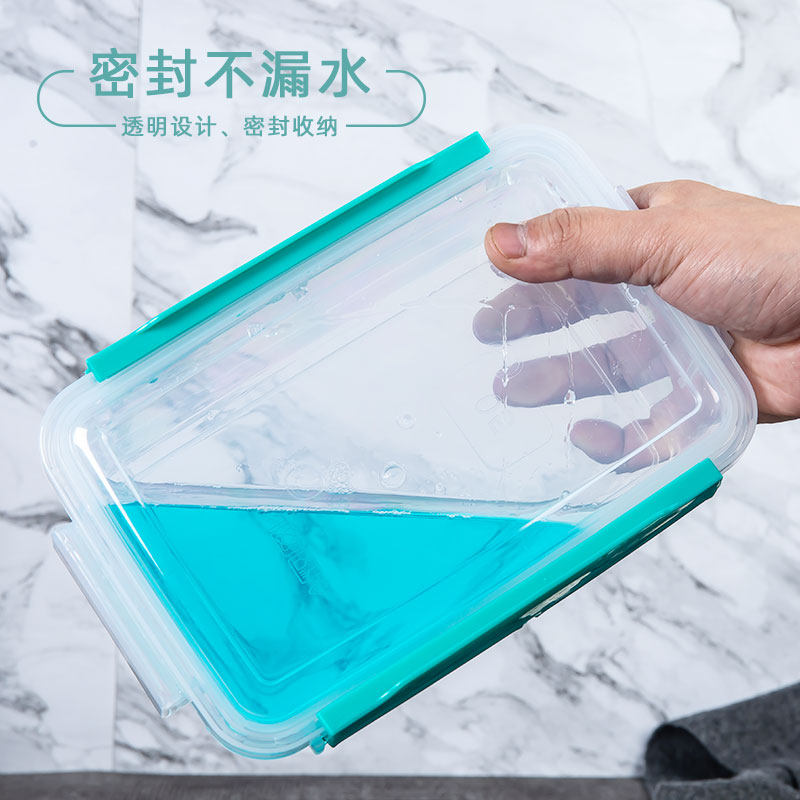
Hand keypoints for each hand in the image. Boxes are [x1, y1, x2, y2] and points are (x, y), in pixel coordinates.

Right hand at [482, 180, 799, 424]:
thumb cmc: (773, 260)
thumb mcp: (664, 237)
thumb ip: (581, 242)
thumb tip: (500, 241)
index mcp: (651, 235)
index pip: (575, 248)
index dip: (530, 267)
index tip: (487, 285)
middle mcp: (661, 286)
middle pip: (583, 312)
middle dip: (536, 329)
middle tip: (489, 343)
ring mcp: (680, 340)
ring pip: (607, 366)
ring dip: (560, 379)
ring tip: (513, 392)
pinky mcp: (700, 389)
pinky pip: (647, 419)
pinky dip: (615, 431)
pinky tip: (586, 434)